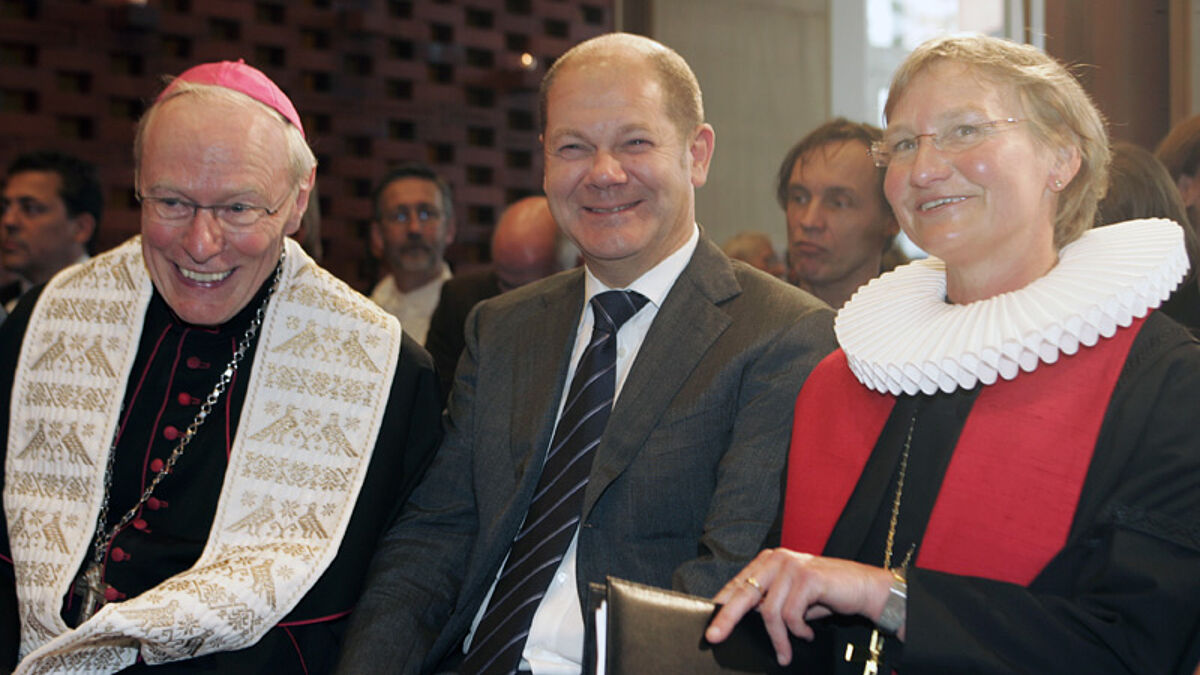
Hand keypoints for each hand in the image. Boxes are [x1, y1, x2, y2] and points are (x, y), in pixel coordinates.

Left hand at [704, 549, 896, 665]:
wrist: (865, 588)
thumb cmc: (827, 594)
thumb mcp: (792, 598)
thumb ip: (768, 602)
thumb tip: (739, 619)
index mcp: (769, 560)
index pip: (738, 584)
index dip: (722, 606)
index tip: (711, 625)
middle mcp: (777, 559)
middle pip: (743, 593)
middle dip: (727, 619)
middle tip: (714, 637)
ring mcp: (792, 566)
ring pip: (769, 611)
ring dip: (778, 638)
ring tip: (785, 653)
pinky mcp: (807, 578)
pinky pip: (791, 614)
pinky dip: (797, 631)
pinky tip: (806, 634)